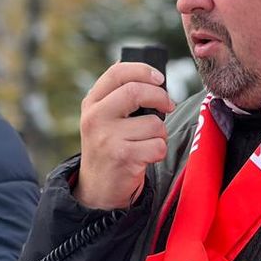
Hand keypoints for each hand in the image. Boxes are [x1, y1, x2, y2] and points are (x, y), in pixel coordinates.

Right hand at [75, 60, 173, 210]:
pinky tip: (146, 158)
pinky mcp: (123, 157)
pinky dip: (159, 152)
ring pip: (154, 123)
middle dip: (161, 97)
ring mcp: (108, 137)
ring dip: (160, 134)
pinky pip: (157, 146)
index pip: (117, 73)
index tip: (160, 79)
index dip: (143, 71)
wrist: (98, 189)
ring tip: (147, 143)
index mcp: (92, 103)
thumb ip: (118, 97)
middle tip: (169, 107)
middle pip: (135, 91)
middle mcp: (95, 118)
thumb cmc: (110, 148)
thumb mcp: (103, 119)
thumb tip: (150, 74)